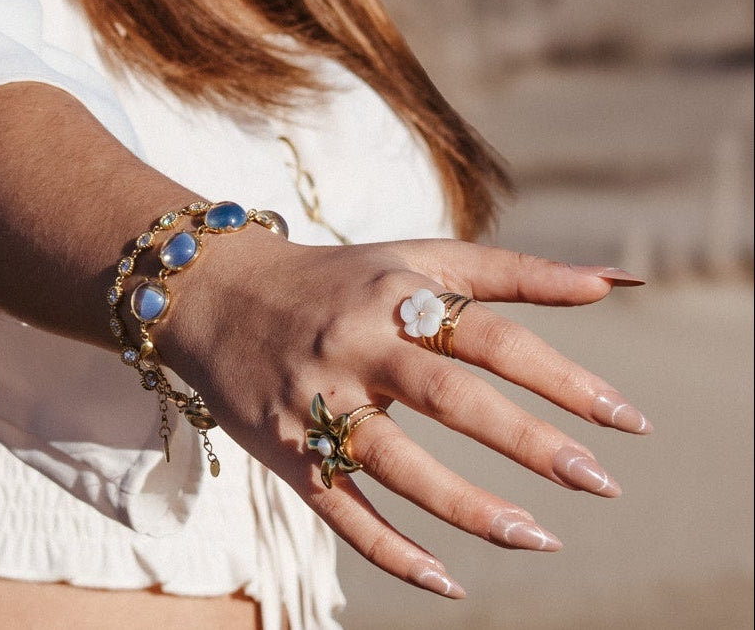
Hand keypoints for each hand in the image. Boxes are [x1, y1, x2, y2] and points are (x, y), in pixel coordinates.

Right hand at [159, 232, 650, 598]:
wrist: (215, 292)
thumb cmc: (343, 278)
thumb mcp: (421, 260)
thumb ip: (517, 273)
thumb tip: (616, 281)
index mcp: (397, 292)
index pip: (491, 334)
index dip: (561, 376)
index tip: (628, 420)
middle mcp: (358, 342)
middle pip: (450, 395)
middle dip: (529, 441)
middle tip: (602, 483)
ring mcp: (320, 400)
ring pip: (399, 465)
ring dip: (471, 507)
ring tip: (542, 540)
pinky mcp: (289, 453)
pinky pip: (345, 513)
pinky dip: (396, 553)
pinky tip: (451, 584)